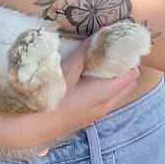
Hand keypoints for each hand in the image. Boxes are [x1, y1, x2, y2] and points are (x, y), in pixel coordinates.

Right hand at [0, 40, 141, 150]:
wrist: (32, 128)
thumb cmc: (51, 98)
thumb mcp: (66, 72)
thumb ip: (84, 53)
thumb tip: (98, 35)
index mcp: (104, 94)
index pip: (131, 73)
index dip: (128, 57)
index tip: (119, 43)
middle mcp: (106, 105)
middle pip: (128, 82)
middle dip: (123, 64)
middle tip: (109, 48)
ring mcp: (99, 113)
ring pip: (118, 91)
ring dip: (114, 75)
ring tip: (99, 59)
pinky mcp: (90, 115)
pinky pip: (108, 97)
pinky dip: (106, 85)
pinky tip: (89, 75)